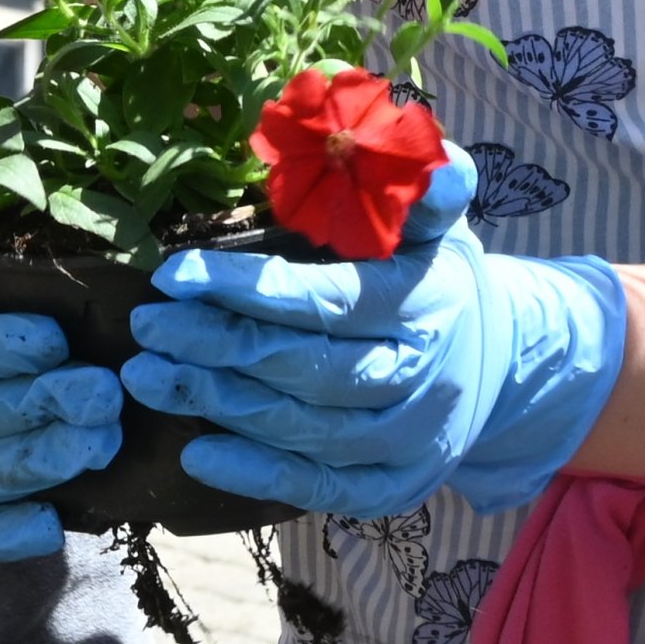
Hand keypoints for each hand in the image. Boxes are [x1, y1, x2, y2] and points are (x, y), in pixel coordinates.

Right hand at [0, 246, 122, 560]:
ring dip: (40, 462)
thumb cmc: (39, 289)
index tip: (56, 340)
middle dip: (39, 407)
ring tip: (102, 442)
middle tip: (103, 395)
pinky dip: (11, 534)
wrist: (51, 338)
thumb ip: (33, 257)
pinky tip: (54, 524)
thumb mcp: (23, 259)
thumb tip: (68, 231)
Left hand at [120, 201, 624, 519]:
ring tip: (146, 377)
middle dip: (215, 346)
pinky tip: (195, 449)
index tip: (171, 273)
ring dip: (217, 403)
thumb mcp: (438, 220)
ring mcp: (408, 440)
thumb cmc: (435, 272)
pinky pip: (318, 488)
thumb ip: (424, 183)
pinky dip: (255, 473)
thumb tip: (414, 155)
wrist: (499, 359)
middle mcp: (420, 376)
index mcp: (422, 301)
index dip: (245, 291)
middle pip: (304, 367)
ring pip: (303, 429)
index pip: (325, 299)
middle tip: (145, 327)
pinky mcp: (393, 486)